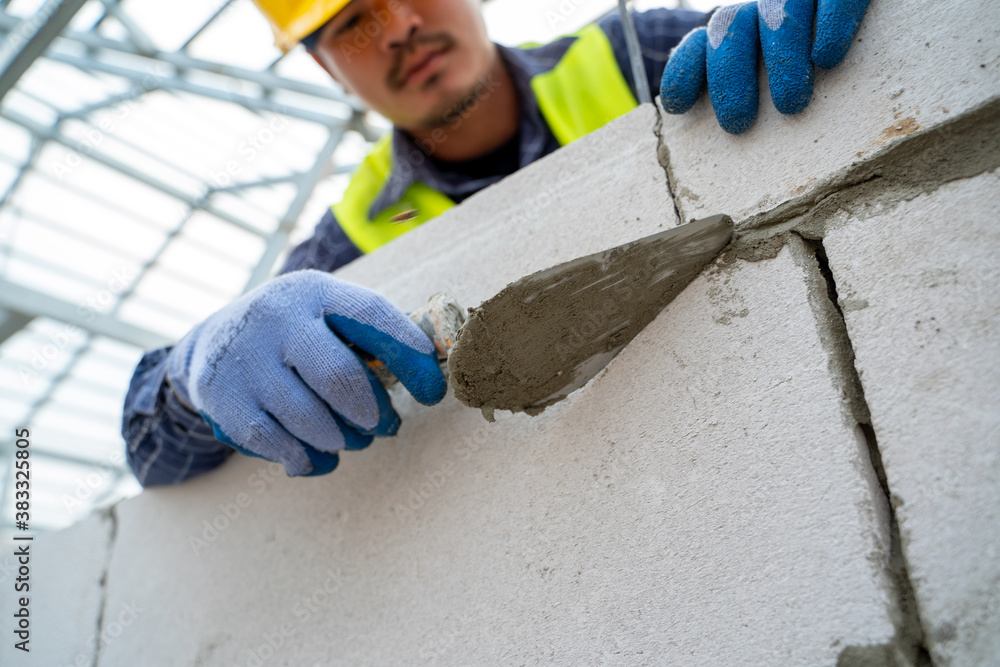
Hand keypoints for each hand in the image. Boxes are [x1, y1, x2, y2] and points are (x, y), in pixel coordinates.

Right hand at [167, 270, 446, 476]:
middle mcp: (277, 318)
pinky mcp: (222, 397)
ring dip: (341, 440)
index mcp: (315, 292)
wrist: (211, 341)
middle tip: (387, 427)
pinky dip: (306, 459)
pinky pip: (276, 443)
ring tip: (350, 440)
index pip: (373, 315)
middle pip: (340, 377)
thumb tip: (433, 370)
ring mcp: (245, 358)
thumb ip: (371, 338)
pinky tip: (316, 457)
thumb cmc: (296, 334)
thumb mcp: (326, 315)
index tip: (433, 392)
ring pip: (310, 419)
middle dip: (373, 413)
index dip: (410, 355)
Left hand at [660, 0, 870, 133]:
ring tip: (791, 102)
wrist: (873, 10)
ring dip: (781, 56)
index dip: (685, 71)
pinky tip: (827, 55)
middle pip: (730, 27)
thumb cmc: (832, 73)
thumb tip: (738, 156)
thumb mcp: (783, 89)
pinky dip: (830, 20)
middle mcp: (766, 8)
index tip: (679, 106)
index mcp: (744, 33)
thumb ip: (758, 106)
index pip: (699, 46)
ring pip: (779, 8)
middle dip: (728, 76)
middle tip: (739, 123)